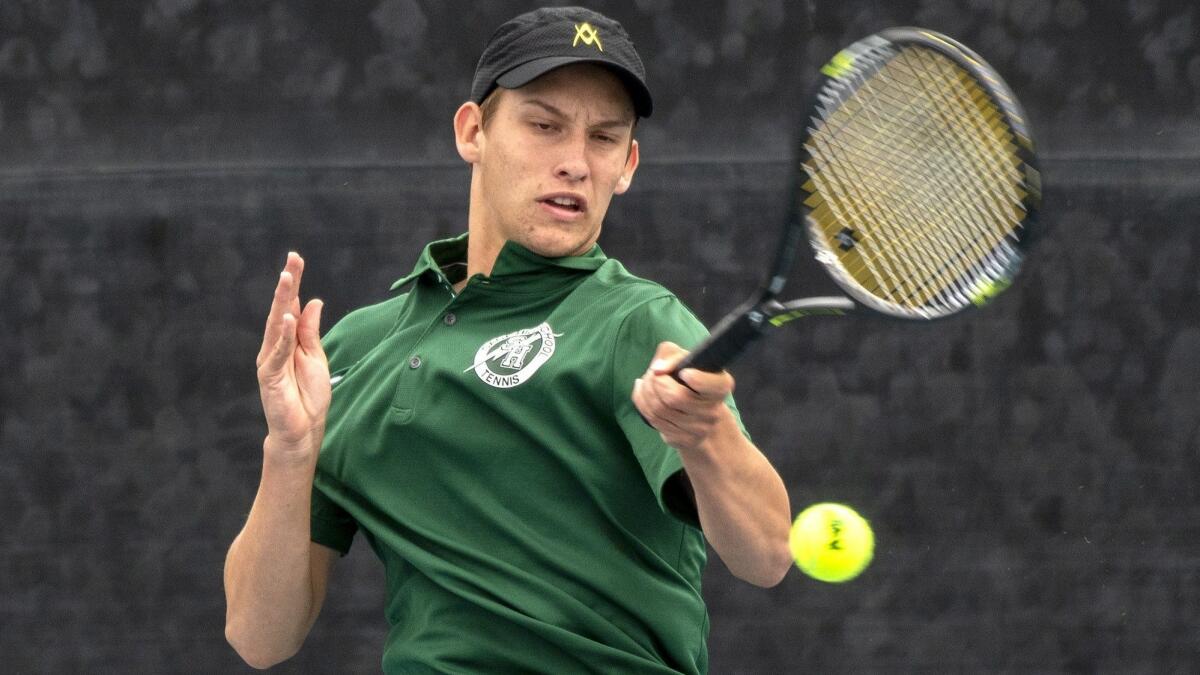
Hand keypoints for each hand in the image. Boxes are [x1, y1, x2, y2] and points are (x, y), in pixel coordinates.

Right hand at [256, 252, 330, 461]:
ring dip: (282, 301)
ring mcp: (270, 360)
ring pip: (275, 325)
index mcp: (287, 340)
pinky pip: (277, 352)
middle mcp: (275, 346)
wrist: (303, 430)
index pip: (290, 306)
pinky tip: (286, 317)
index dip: (294, 284)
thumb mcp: (316, 358)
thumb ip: (310, 331)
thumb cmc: (309, 396)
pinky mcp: (269, 376)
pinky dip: (282, 335)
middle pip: (280, 309)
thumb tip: (314, 302)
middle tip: (292, 260)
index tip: (296, 259)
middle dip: (287, 284)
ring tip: (287, 278)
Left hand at [632, 341, 735, 453]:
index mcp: (721, 386)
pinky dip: (642, 403)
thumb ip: (671, 355)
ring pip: (659, 409)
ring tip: (646, 382)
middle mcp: (713, 411)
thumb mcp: (687, 360)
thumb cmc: (690, 380)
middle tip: (652, 373)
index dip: (694, 378)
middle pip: (674, 397)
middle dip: (655, 381)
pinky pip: (653, 420)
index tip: (684, 372)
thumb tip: (657, 370)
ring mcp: (699, 429)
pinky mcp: (683, 440)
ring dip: (646, 391)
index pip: (707, 384)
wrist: (699, 413)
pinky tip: (644, 395)